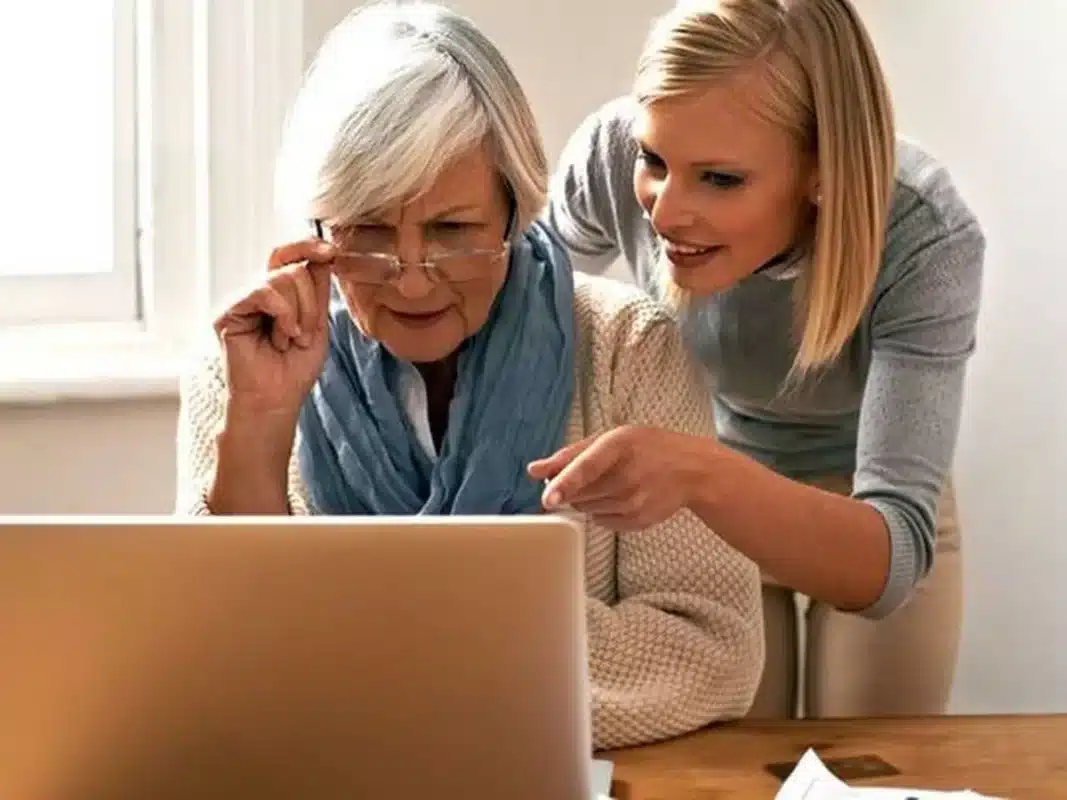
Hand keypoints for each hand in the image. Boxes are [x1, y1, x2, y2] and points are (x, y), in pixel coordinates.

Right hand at [213, 239, 336, 417]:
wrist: (277, 399)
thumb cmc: (295, 368)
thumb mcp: (317, 323)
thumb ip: (318, 289)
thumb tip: (324, 253)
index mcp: (280, 293)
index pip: (290, 255)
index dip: (308, 246)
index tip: (330, 252)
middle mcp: (259, 292)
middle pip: (293, 267)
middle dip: (311, 302)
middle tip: (305, 333)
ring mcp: (242, 300)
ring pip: (283, 279)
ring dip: (299, 314)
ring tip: (290, 340)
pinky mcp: (229, 311)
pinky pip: (263, 292)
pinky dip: (283, 314)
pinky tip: (281, 338)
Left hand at [527, 425, 706, 530]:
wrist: (692, 471)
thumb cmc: (648, 448)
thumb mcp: (612, 437)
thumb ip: (570, 454)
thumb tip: (534, 470)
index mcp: (619, 445)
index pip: (587, 467)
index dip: (565, 483)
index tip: (548, 498)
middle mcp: (627, 476)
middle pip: (577, 493)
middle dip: (571, 486)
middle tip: (590, 473)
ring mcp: (634, 503)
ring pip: (585, 509)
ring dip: (587, 498)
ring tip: (611, 481)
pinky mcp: (637, 522)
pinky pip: (599, 521)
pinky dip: (601, 510)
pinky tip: (621, 495)